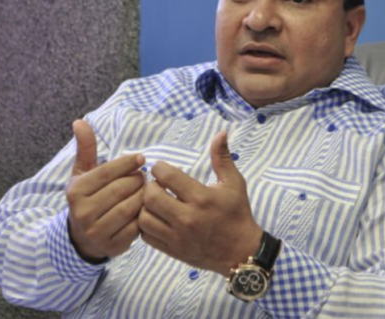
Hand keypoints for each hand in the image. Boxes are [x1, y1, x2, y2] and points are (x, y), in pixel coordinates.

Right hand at [66, 120, 145, 261]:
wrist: (82, 237)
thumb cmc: (87, 197)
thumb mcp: (83, 173)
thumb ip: (85, 148)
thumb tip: (80, 121)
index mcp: (76, 191)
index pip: (108, 172)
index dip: (128, 163)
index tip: (140, 158)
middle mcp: (83, 212)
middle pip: (122, 189)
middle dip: (138, 180)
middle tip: (144, 175)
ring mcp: (97, 232)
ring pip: (131, 207)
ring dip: (144, 196)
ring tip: (147, 189)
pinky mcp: (112, 246)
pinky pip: (136, 227)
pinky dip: (144, 215)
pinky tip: (145, 208)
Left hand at [138, 131, 262, 275]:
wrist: (240, 252)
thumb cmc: (237, 214)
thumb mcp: (234, 183)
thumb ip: (222, 157)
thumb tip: (221, 132)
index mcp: (201, 198)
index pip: (167, 176)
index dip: (160, 168)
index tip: (163, 169)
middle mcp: (187, 217)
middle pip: (150, 196)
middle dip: (149, 186)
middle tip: (157, 185)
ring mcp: (178, 236)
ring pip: (144, 217)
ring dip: (145, 206)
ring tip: (155, 202)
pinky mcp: (172, 250)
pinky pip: (145, 235)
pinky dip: (146, 224)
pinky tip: (156, 217)